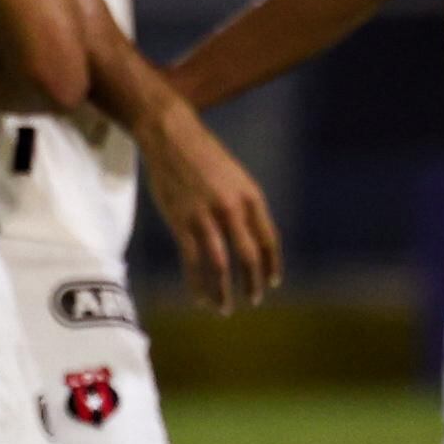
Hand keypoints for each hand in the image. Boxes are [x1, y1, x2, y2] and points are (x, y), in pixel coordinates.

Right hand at [140, 107, 282, 313]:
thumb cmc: (203, 155)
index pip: (269, 240)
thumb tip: (251, 238)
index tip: (273, 283)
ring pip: (220, 265)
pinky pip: (192, 262)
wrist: (171, 135)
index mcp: (251, 197)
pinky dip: (197, 284)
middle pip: (249, 257)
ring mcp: (205, 216)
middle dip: (253, 284)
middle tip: (254, 300)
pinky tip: (200, 298)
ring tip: (225, 308)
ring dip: (225, 291)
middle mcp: (232, 208)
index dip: (272, 266)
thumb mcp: (235, 176)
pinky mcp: (181, 222)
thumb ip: (244, 206)